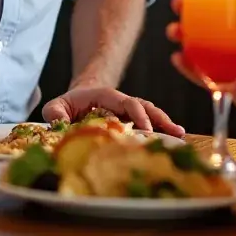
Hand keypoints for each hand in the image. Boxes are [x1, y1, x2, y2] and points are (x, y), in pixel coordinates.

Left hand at [42, 87, 185, 136]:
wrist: (76, 102)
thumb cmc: (68, 105)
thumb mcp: (57, 106)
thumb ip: (55, 112)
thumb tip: (58, 122)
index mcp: (106, 96)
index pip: (126, 102)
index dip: (137, 115)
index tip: (146, 130)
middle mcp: (121, 102)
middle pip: (144, 107)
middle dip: (159, 119)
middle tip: (173, 133)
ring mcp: (128, 112)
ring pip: (150, 114)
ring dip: (165, 123)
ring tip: (180, 134)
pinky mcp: (131, 123)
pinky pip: (148, 124)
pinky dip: (160, 130)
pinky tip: (174, 139)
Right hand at [167, 0, 235, 130]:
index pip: (223, 10)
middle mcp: (235, 46)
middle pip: (205, 28)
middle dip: (186, 16)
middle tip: (177, 7)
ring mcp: (228, 66)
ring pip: (199, 50)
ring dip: (183, 40)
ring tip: (174, 32)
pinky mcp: (225, 86)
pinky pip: (202, 77)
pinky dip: (188, 68)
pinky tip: (178, 59)